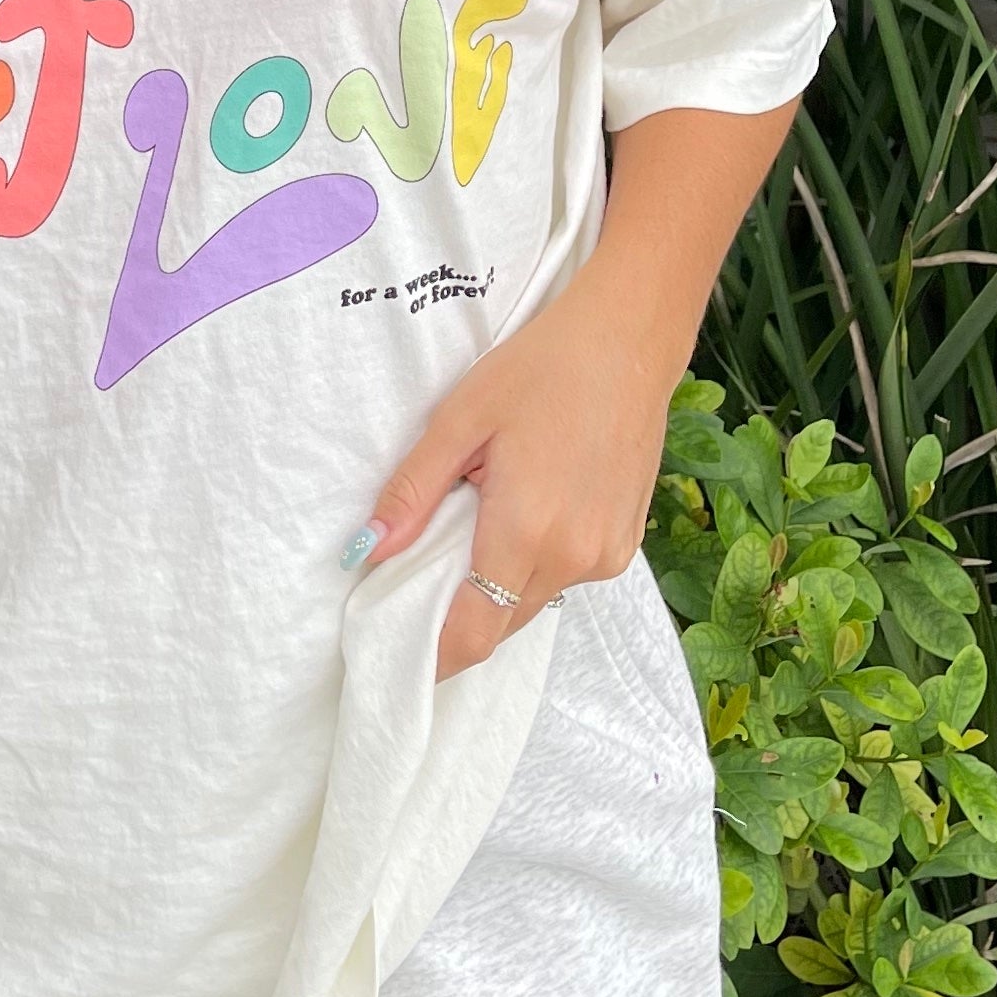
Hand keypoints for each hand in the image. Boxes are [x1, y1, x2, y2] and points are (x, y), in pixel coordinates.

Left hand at [347, 253, 686, 679]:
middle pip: (501, 623)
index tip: (400, 653)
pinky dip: (536, 563)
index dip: (435, 656)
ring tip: (478, 525)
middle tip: (421, 579)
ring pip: (534, 601)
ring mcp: (607, 554)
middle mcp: (575, 557)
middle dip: (459, 617)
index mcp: (527, 532)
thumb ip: (413, 492)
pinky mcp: (626, 542)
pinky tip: (526, 512)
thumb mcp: (460, 420)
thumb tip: (368, 552)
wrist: (628, 340)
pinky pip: (567, 575)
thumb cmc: (541, 368)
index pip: (474, 633)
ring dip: (499, 586)